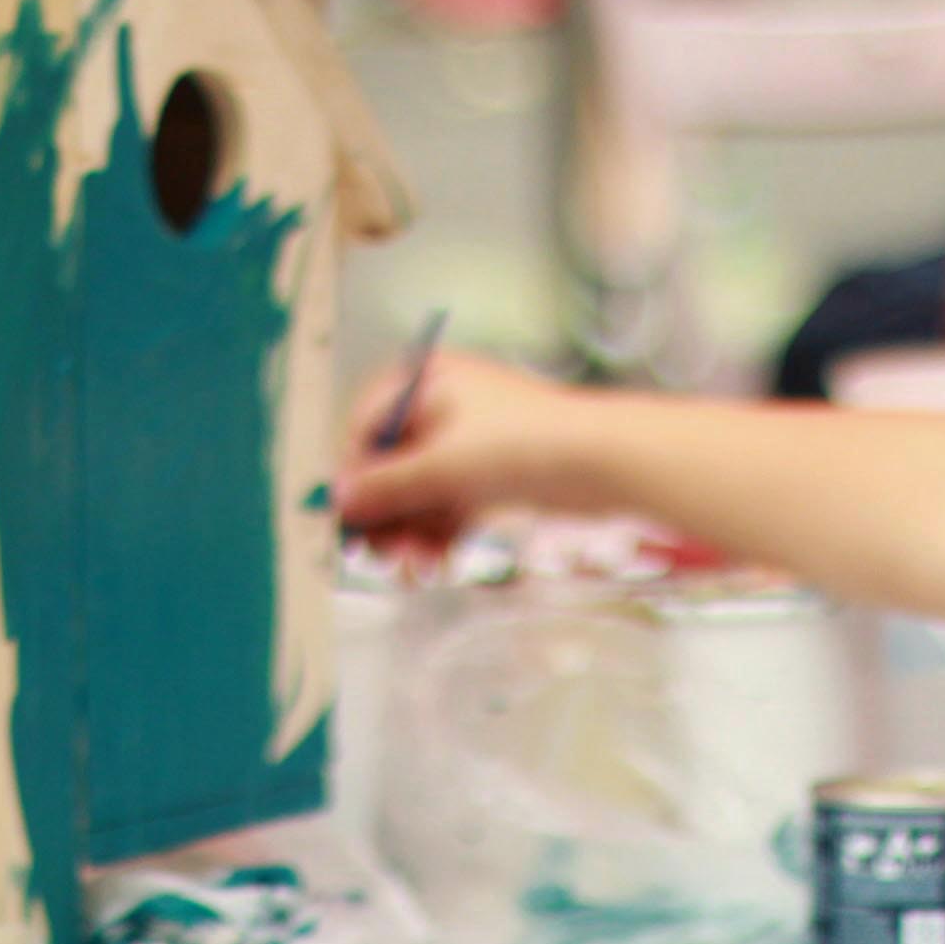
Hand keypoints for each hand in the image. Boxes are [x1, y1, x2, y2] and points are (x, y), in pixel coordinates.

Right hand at [333, 350, 595, 570]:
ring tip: (410, 564)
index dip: (353, 473)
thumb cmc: (529, 441)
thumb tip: (339, 498)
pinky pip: (449, 505)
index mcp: (428, 379)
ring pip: (420, 490)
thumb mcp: (443, 465)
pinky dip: (439, 532)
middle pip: (391, 463)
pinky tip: (435, 560)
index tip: (344, 515)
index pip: (367, 425)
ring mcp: (468, 441)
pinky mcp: (491, 473)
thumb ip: (386, 485)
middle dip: (384, 511)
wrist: (605, 461)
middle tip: (373, 552)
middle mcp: (444, 405)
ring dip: (410, 529)